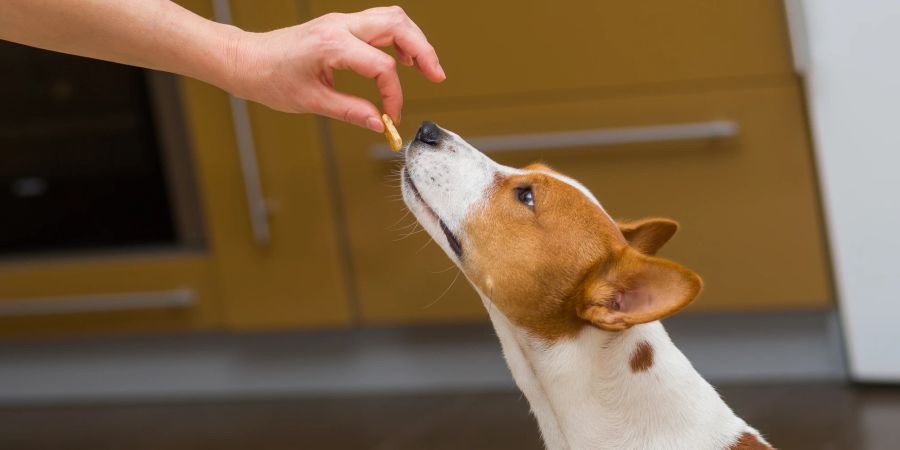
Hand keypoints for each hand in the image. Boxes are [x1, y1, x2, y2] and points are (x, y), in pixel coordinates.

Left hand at [222, 6, 444, 131]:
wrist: (247, 60)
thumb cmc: (270, 78)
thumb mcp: (311, 102)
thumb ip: (350, 111)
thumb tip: (379, 123)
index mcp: (333, 45)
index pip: (382, 67)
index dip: (394, 95)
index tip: (391, 115)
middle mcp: (340, 26)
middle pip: (398, 26)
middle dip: (423, 50)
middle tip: (437, 75)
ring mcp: (341, 21)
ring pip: (392, 18)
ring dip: (414, 40)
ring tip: (426, 67)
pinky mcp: (341, 25)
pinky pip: (379, 23)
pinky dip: (398, 37)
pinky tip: (404, 58)